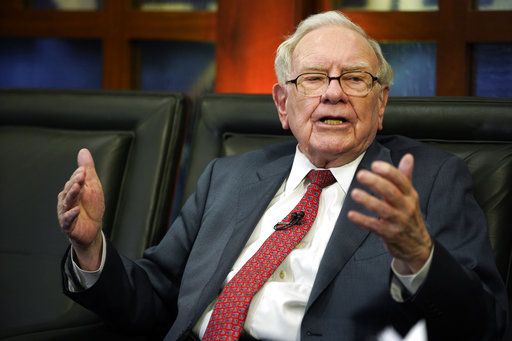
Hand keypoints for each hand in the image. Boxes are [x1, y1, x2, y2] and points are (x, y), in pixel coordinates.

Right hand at [57, 148, 104, 269]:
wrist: (93, 228)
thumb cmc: (91, 206)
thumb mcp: (92, 186)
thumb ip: (87, 170)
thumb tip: (83, 151)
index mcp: (71, 190)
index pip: (74, 180)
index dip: (79, 175)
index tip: (84, 170)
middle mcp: (66, 200)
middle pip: (69, 190)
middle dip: (75, 183)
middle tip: (81, 176)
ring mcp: (65, 212)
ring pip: (67, 202)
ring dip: (72, 194)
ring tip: (78, 188)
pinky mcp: (68, 225)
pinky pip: (67, 219)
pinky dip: (71, 214)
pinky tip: (76, 210)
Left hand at [347, 154, 431, 273]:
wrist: (417, 245)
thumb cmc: (409, 216)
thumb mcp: (410, 196)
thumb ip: (405, 177)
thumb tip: (408, 157)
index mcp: (410, 195)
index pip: (401, 181)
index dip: (388, 172)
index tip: (375, 165)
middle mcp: (406, 207)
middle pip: (391, 193)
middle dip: (376, 183)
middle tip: (361, 174)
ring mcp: (398, 222)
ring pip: (383, 210)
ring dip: (368, 201)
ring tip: (354, 193)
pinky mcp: (390, 234)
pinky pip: (375, 227)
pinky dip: (363, 221)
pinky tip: (351, 214)